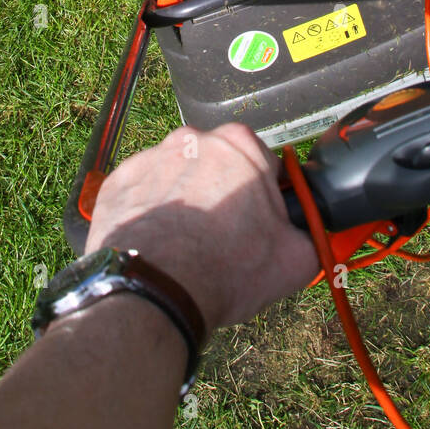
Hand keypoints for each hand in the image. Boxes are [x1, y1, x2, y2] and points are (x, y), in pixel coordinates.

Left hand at [85, 123, 318, 337]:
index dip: (264, 196)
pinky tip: (157, 245)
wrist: (155, 289)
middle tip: (222, 239)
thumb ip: (311, 235)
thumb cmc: (226, 269)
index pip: (263, 163)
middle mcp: (193, 139)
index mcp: (241, 146)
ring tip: (185, 247)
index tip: (258, 224)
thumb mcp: (295, 260)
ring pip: (177, 177)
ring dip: (183, 202)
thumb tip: (311, 235)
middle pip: (217, 166)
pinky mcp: (118, 181)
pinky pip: (142, 193)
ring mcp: (151, 157)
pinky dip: (150, 213)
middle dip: (221, 194)